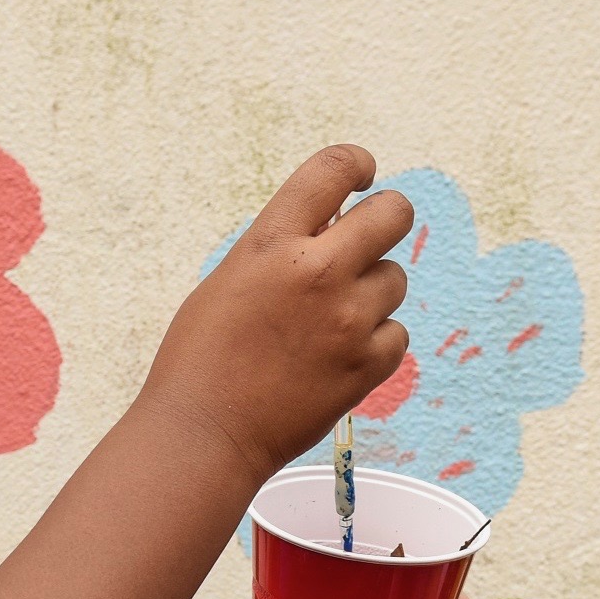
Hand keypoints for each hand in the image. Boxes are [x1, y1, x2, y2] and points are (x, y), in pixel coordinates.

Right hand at [138, 145, 411, 487]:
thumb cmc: (202, 358)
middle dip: (387, 217)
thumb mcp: (230, 278)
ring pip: (395, 278)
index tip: (362, 174)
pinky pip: (397, 334)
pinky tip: (339, 356)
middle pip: (393, 213)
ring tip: (330, 320)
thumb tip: (334, 227)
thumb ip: (281, 248)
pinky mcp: (366, 365)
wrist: (205, 434)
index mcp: (272, 241)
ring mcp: (347, 319)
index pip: (333, 168)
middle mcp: (317, 271)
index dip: (356, 164)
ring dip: (372, 291)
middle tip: (370, 237)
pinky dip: (376, 341)